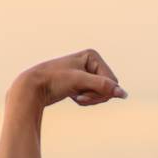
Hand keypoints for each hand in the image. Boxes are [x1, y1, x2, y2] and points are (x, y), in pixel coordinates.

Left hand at [12, 48, 127, 107]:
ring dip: (90, 99)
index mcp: (92, 56)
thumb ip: (102, 86)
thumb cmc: (54, 80)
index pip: (112, 81)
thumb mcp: (80, 82)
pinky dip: (85, 100)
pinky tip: (73, 97)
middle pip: (109, 87)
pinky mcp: (81, 83)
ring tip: (75, 97)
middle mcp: (91, 62)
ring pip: (102, 94)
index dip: (100, 91)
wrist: (34, 87)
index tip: (82, 92)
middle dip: (95, 96)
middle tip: (79, 97)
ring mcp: (87, 73)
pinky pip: (94, 96)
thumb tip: (123, 94)